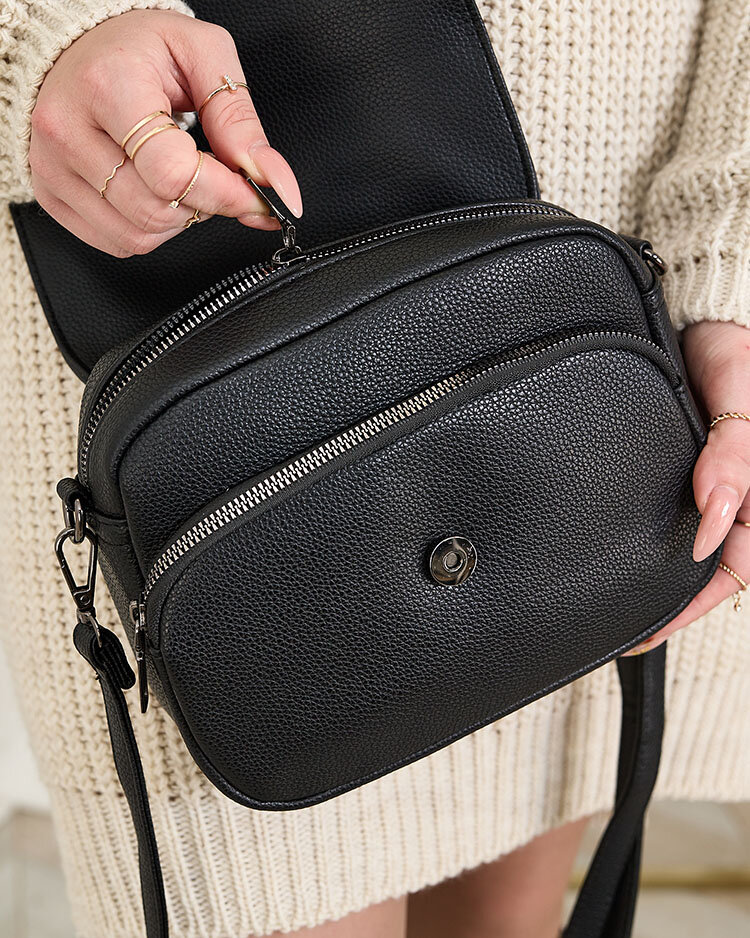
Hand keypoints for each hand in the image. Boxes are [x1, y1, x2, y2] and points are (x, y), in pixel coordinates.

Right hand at [29, 9, 302, 256]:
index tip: (255, 194)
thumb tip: (276, 184)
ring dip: (177, 219)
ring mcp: (52, 168)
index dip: (226, 193)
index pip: (174, 174)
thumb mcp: (203, 56)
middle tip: (210, 172)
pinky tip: (149, 190)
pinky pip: (117, 242)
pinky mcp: (50, 195)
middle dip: (203, 204)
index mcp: (107, 85)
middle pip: (158, 211)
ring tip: (177, 176)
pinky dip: (148, 228)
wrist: (76, 47)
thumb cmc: (139, 49)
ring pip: (139, 235)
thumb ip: (240, 121)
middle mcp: (69, 130)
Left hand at [624, 320, 749, 654]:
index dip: (693, 605)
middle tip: (619, 624)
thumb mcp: (743, 407)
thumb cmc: (737, 356)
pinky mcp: (674, 468)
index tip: (649, 628)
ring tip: (611, 597)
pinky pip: (661, 510)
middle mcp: (733, 497)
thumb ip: (733, 460)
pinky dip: (642, 534)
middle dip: (668, 600)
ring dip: (654, 572)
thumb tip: (713, 521)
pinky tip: (615, 548)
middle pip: (705, 567)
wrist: (704, 320)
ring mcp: (702, 486)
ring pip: (682, 545)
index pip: (735, 569)